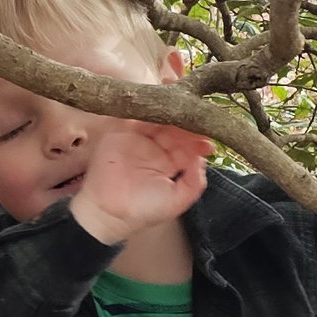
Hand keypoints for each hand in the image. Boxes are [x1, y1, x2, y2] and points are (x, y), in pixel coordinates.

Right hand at [70, 113, 209, 245]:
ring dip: (170, 113)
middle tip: (197, 121)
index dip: (198, 141)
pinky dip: (146, 108)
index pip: (187, 144)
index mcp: (169, 162)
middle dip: (186, 124)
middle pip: (174, 128)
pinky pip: (134, 115)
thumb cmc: (141, 211)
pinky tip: (159, 104)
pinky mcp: (120, 131)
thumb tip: (203, 160)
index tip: (208, 143)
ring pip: (157, 118)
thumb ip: (194, 183)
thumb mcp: (176, 201)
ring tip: (181, 109)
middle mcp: (155, 147)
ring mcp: (138, 138)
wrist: (108, 212)